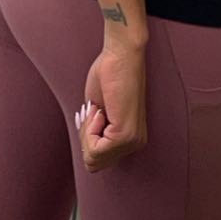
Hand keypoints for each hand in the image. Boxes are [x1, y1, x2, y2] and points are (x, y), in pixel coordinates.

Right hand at [77, 36, 147, 170]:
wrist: (120, 56)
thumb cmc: (108, 76)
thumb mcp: (97, 113)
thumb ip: (96, 134)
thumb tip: (87, 156)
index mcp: (131, 139)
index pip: (97, 161)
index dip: (85, 139)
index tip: (91, 115)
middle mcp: (135, 143)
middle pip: (93, 164)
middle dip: (85, 138)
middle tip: (93, 112)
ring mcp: (132, 141)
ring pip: (92, 158)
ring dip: (86, 132)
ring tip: (98, 110)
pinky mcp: (125, 135)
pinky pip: (95, 148)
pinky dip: (89, 129)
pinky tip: (101, 110)